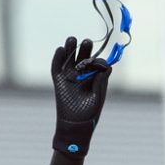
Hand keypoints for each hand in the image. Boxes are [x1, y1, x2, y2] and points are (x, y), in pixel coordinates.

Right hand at [51, 36, 111, 156]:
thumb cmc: (90, 113)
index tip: (98, 63)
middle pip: (83, 57)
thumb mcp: (98, 97)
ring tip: (72, 39)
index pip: (97, 63)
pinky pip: (57, 67)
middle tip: (87, 42)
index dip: (98, 61)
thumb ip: (101, 81)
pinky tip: (61, 49)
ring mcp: (70, 76)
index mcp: (94, 77)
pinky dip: (58, 58)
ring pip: (70, 58)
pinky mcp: (58, 80)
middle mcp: (82, 74)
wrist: (75, 125)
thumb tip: (107, 66)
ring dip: (71, 48)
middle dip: (85, 49)